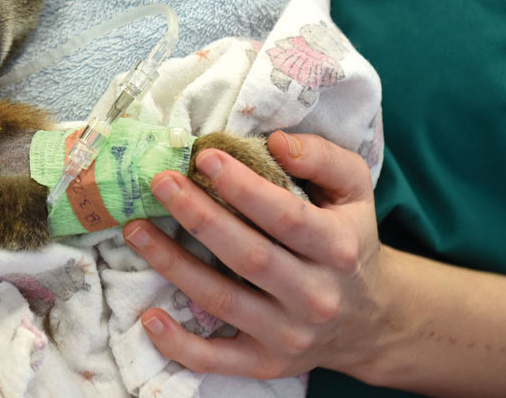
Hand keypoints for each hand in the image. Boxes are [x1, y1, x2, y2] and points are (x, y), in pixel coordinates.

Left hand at [122, 131, 390, 380]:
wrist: (370, 318)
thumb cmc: (348, 238)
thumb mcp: (354, 190)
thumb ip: (322, 157)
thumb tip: (275, 142)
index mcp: (338, 247)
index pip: (287, 216)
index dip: (244, 187)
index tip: (205, 156)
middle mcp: (315, 296)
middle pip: (249, 257)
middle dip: (199, 216)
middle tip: (161, 181)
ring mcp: (288, 334)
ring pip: (222, 300)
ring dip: (173, 264)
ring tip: (135, 229)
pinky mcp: (265, 363)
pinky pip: (217, 360)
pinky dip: (180, 344)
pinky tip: (149, 316)